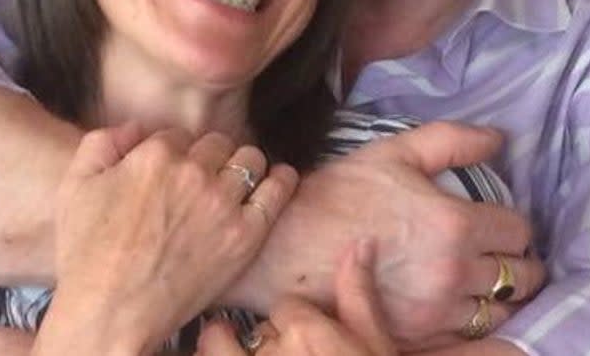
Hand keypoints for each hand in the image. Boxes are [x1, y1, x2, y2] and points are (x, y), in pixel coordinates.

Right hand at [34, 124, 298, 354]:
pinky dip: (281, 180)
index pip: (179, 134)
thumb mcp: (75, 186)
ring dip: (243, 165)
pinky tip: (277, 179)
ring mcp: (222, 203)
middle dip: (210, 156)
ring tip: (238, 180)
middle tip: (203, 179)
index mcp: (155, 155)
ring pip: (250, 159)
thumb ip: (101, 143)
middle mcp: (193, 172)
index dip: (175, 151)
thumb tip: (136, 128)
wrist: (110, 312)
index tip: (173, 170)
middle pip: (218, 143)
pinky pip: (277, 191)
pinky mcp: (245, 234)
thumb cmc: (87, 255)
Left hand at [198, 238, 395, 355]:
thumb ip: (359, 298)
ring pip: (212, 352)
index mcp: (306, 332)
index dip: (298, 328)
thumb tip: (359, 244)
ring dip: (219, 355)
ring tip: (234, 355)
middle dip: (259, 348)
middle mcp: (269, 354)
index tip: (308, 347)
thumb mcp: (377, 348)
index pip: (287, 309)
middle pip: (247, 332)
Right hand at [230, 122, 543, 348]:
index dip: (512, 224)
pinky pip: (468, 335)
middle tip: (500, 252)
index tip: (499, 222)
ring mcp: (436, 312)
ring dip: (498, 294)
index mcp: (454, 224)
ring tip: (481, 280)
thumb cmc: (338, 195)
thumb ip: (452, 141)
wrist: (286, 247)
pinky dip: (471, 321)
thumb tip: (498, 138)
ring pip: (500, 311)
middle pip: (521, 276)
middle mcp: (453, 273)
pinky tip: (456, 303)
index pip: (519, 231)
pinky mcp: (417, 338)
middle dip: (516, 261)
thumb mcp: (394, 153)